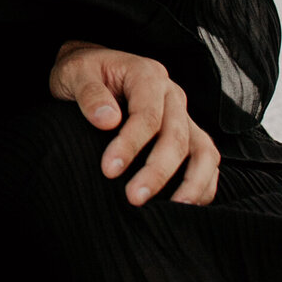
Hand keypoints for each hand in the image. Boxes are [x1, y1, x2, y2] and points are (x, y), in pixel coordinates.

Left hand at [49, 41, 220, 207]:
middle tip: (134, 198)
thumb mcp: (75, 74)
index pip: (147, 114)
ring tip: (171, 210)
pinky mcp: (189, 133)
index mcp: (146, 74)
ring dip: (190, 183)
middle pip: (176, 136)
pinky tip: (185, 206)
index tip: (109, 170)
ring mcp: (184, 114)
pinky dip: (203, 184)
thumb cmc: (84, 74)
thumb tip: (107, 120)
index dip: (130, 144)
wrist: (94, 72)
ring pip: (202, 150)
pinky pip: (207, 159)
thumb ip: (89, 94)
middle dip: (157, 171)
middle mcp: (172, 94)